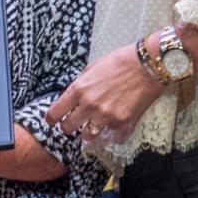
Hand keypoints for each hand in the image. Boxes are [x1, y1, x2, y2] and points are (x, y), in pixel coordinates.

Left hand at [49, 45, 167, 142]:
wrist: (147, 66)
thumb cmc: (120, 62)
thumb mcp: (92, 67)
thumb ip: (80, 83)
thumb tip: (70, 96)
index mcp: (79, 89)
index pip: (55, 113)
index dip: (51, 119)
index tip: (52, 121)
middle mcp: (89, 105)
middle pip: (67, 128)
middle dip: (68, 126)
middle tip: (72, 123)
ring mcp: (104, 116)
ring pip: (86, 135)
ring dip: (86, 131)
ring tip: (91, 124)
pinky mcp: (119, 123)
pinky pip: (108, 131)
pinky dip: (108, 127)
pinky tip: (112, 116)